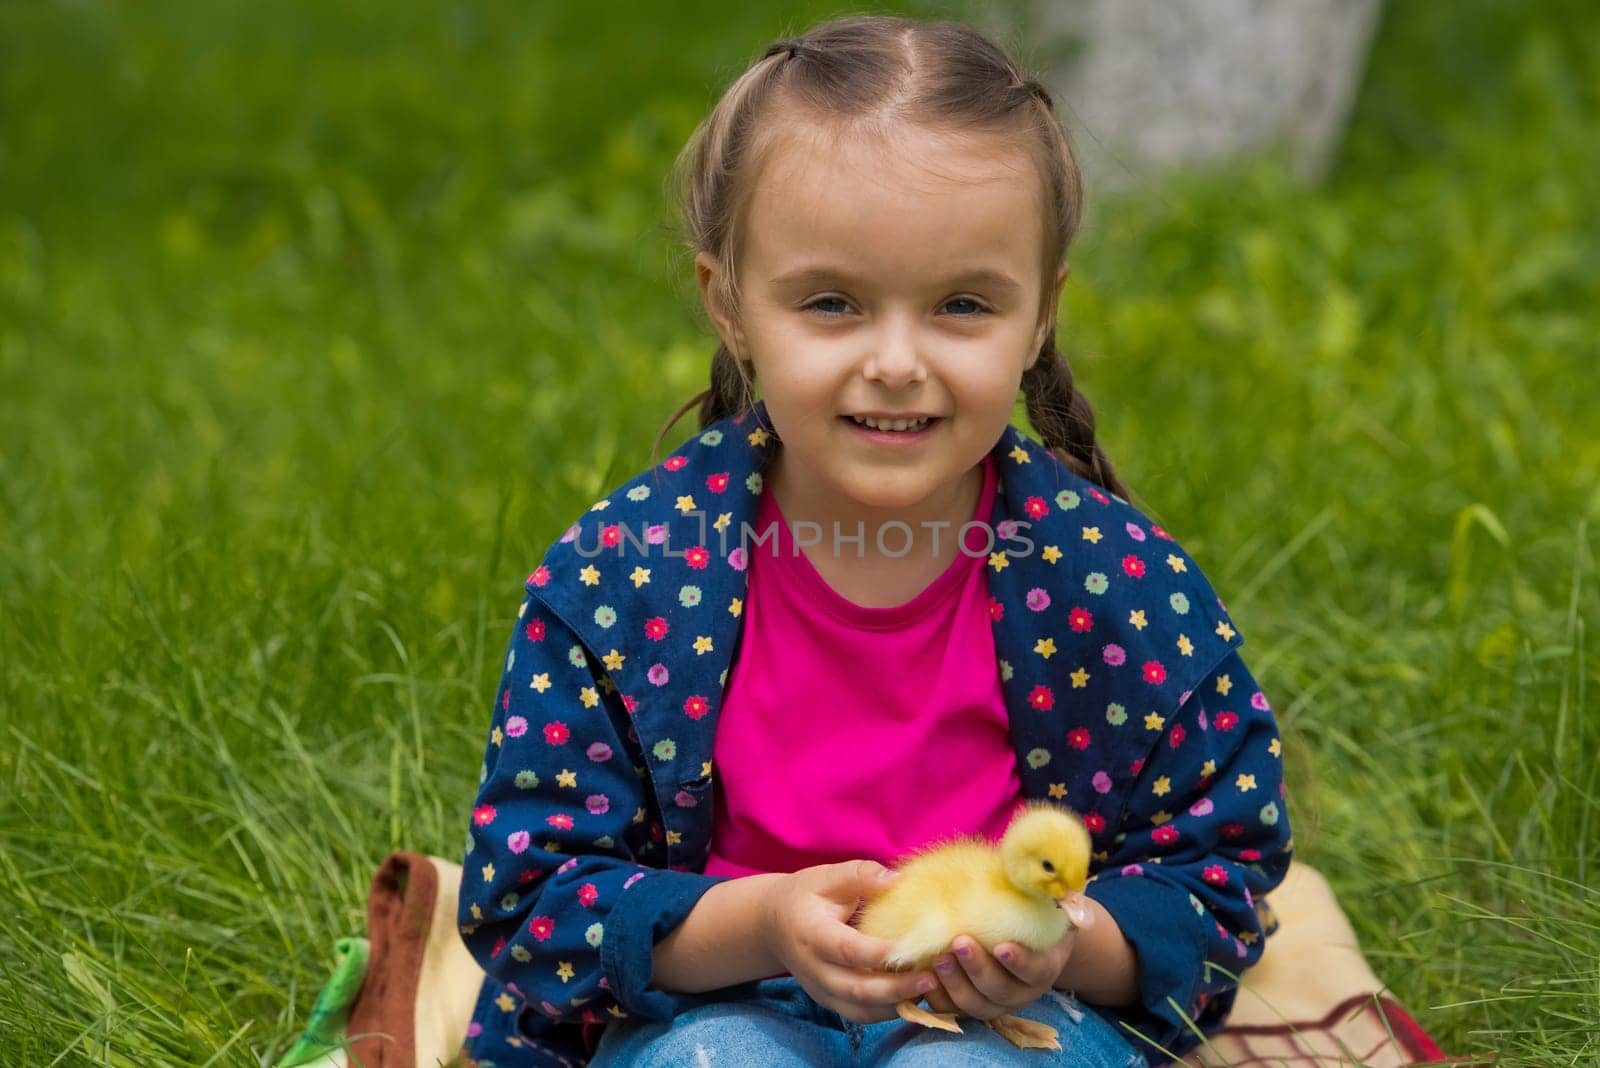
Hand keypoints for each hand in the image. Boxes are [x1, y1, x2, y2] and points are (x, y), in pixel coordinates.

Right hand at [761, 860, 939, 1024]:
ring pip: (860, 1009)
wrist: (773, 924)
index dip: (878, 952)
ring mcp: (819, 989)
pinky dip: (887, 1012)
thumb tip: (896, 879)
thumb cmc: (805, 895)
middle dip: (895, 988)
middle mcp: (813, 968)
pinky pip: (859, 1015)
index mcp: (811, 933)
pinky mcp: (828, 1001)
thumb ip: (859, 875)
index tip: (911, 947)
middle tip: (931, 978)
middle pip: (856, 989)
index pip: (846, 949)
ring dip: (895, 1004)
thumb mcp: (826, 876)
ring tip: (928, 991)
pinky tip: (912, 999)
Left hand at [923, 893, 1091, 1021]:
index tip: (1002, 946)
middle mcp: (1021, 991)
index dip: (1019, 961)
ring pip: (975, 1004)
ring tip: (938, 957)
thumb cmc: (1034, 912)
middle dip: (978, 969)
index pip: (1035, 970)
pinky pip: (952, 1009)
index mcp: (1044, 966)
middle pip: (1000, 991)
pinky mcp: (970, 1003)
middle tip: (959, 942)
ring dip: (954, 984)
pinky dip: (937, 997)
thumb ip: (1055, 894)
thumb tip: (1050, 880)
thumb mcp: (1050, 902)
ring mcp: (995, 1002)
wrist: (1023, 936)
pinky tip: (923, 977)